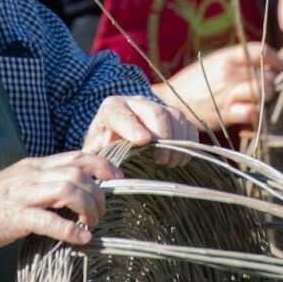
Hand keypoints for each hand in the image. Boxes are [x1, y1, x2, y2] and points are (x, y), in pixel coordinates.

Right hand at [0, 151, 122, 250]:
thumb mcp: (22, 180)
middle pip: (78, 172)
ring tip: (92, 224)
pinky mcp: (15, 217)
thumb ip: (46, 181)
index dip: (102, 164)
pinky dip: (69, 229)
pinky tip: (81, 238)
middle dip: (99, 192)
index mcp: (37, 166)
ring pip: (67, 190)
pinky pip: (48, 220)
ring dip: (88, 207)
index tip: (117, 178)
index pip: (77, 156)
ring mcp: (24, 195)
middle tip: (102, 211)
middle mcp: (33, 175)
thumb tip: (76, 189)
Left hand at [81, 96, 197, 166]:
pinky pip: (187, 124)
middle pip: (155, 112)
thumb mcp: (94, 154)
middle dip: (162, 136)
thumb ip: (95, 162)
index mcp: (111, 109)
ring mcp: (157, 108)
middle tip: (160, 160)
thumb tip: (103, 178)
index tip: (142, 142)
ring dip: (177, 141)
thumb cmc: (103, 148)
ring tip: (169, 163)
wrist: (115, 137)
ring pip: (175, 116)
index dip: (131, 127)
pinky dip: (188, 142)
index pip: (119, 113)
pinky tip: (180, 160)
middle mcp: (135, 103)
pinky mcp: (173, 118)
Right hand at [151, 41, 282, 128]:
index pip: (260, 51)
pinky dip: (255, 113)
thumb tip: (266, 64)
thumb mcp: (212, 63)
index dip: (275, 58)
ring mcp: (226, 93)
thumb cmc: (194, 82)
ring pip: (262, 92)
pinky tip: (250, 112)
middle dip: (271, 82)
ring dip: (265, 97)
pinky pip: (252, 112)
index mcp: (225, 57)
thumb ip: (236, 61)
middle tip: (265, 87)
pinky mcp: (225, 113)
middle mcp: (227, 73)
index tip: (281, 66)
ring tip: (259, 98)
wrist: (169, 102)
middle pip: (266, 74)